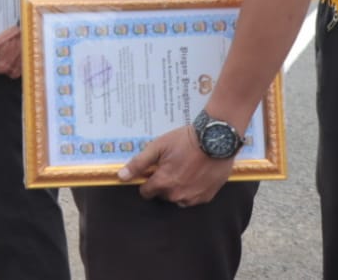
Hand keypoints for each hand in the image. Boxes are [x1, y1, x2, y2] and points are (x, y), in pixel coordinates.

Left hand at [115, 126, 235, 206]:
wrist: (216, 139)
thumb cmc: (185, 140)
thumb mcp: (158, 147)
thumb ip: (139, 163)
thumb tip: (121, 177)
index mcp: (163, 183)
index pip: (146, 192)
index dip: (148, 180)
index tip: (154, 170)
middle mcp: (177, 195)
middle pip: (162, 194)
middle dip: (163, 183)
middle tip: (172, 165)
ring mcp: (193, 198)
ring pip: (178, 198)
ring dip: (178, 188)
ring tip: (185, 169)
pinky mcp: (207, 197)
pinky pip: (193, 198)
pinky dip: (192, 189)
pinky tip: (196, 174)